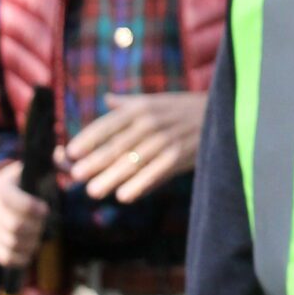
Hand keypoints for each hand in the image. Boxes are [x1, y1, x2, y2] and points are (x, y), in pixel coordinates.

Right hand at [0, 160, 50, 267]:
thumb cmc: (19, 180)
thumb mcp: (33, 168)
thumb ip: (56, 164)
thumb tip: (71, 165)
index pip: (13, 202)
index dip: (33, 208)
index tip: (46, 209)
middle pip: (14, 226)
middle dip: (35, 228)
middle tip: (45, 224)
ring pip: (10, 243)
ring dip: (31, 244)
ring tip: (40, 237)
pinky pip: (4, 256)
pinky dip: (21, 258)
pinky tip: (31, 251)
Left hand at [63, 91, 206, 202]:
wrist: (223, 113)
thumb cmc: (185, 109)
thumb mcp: (157, 100)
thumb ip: (129, 103)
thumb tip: (107, 98)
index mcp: (141, 107)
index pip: (109, 123)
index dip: (89, 138)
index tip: (70, 152)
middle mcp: (151, 120)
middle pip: (118, 144)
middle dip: (95, 160)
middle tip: (76, 175)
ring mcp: (166, 137)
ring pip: (133, 160)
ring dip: (112, 176)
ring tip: (93, 191)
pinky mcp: (181, 154)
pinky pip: (156, 171)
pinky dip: (140, 184)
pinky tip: (124, 196)